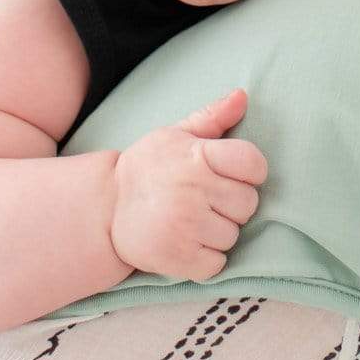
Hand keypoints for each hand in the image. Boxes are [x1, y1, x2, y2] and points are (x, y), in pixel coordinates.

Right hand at [109, 87, 267, 283]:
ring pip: (233, 235)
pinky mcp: (178, 257)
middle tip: (205, 200)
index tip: (232, 176)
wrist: (106, 208)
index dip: (250, 172)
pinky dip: (206, 259)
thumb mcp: (174, 136)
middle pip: (248, 203)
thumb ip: (212, 117)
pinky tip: (187, 243)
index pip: (253, 163)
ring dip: (217, 233)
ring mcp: (185, 225)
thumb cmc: (148, 169)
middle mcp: (192, 189)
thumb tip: (242, 96)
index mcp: (196, 155)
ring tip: (192, 221)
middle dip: (231, 204)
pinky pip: (217, 263)